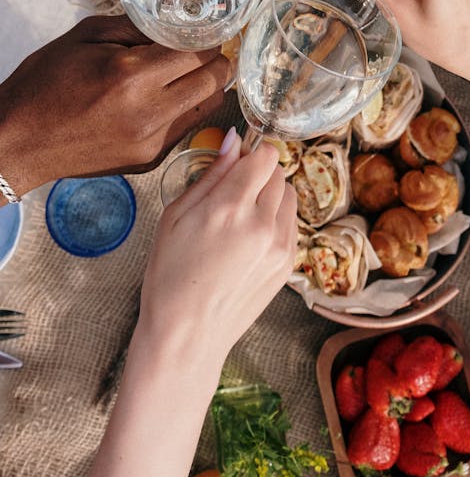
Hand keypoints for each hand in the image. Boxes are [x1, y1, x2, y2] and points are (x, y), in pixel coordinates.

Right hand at [0, 16, 229, 198]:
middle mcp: (148, 112)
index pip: (200, 53)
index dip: (208, 38)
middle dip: (217, 61)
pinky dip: (186, 110)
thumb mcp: (86, 36)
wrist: (18, 141)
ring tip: (188, 73)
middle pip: (214, 81)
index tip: (206, 32)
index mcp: (131, 75)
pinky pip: (186, 128)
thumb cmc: (44, 84)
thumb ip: (136, 27)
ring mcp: (152, 142)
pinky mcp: (150, 161)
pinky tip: (166, 99)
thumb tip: (177, 26)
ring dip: (206, 87)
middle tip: (206, 50)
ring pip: (208, 107)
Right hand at [138, 131, 296, 363]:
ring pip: (289, 196)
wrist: (186, 335)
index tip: (238, 163)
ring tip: (240, 218)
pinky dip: (276, 220)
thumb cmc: (170, 277)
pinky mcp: (288, 264)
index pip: (265, 157)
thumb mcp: (175, 217)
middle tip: (233, 194)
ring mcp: (279, 246)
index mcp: (228, 208)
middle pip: (278, 174)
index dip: (251, 154)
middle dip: (259, 175)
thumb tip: (233, 140)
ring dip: (270, 196)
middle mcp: (261, 225)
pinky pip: (292, 223)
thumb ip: (211, 174)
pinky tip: (249, 238)